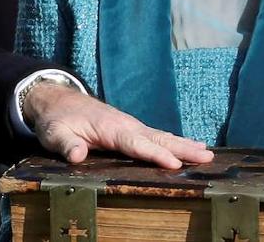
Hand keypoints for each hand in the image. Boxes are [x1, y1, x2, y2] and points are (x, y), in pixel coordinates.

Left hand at [24, 82, 213, 168]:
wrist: (57, 100)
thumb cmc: (57, 120)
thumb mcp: (55, 134)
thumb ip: (66, 145)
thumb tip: (77, 156)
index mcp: (110, 128)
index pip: (136, 143)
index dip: (155, 155)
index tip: (175, 164)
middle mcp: (126, 125)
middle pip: (157, 139)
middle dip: (182, 148)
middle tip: (207, 157)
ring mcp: (130, 126)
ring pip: (161, 137)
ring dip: (184, 145)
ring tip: (208, 154)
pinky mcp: (131, 130)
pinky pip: (156, 137)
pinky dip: (175, 142)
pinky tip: (191, 147)